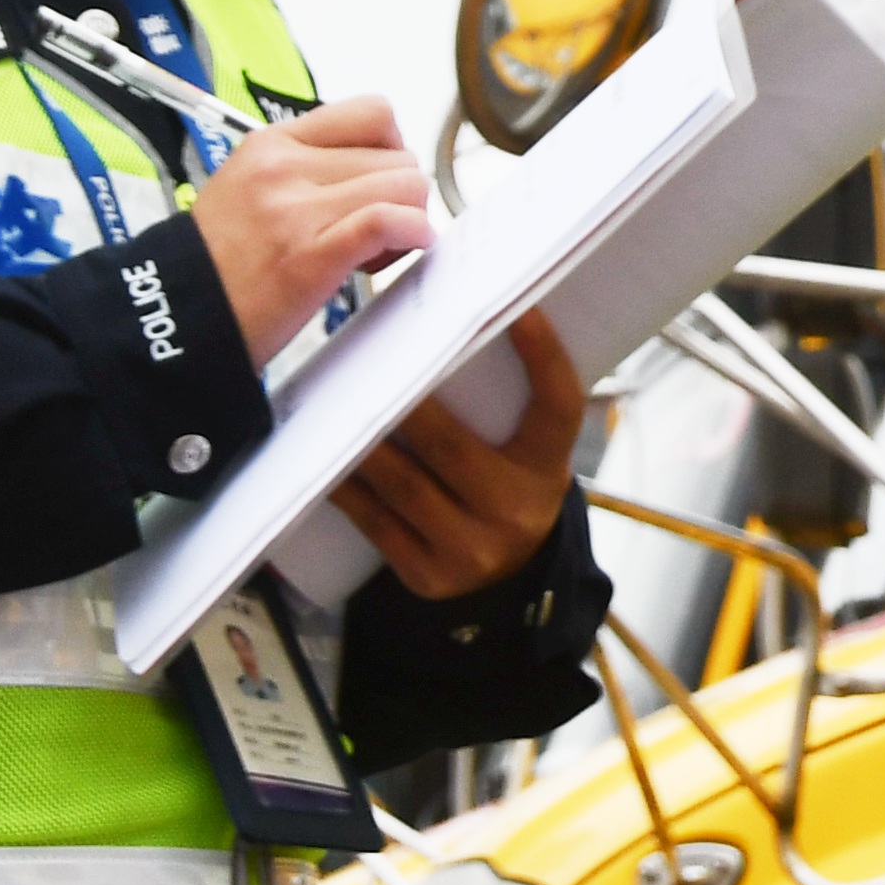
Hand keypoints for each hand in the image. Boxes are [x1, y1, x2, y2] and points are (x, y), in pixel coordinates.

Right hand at [183, 94, 432, 367]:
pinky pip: (387, 221)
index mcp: (271, 143)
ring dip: (408, 218)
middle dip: (401, 194)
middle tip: (377, 230)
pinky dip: (412, 233)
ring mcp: (296, 210)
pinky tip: (405, 248)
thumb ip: (308, 166)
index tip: (380, 180)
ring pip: (405, 186)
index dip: (393, 148)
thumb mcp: (250, 185)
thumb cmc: (219, 261)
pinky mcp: (310, 256)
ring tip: (375, 250)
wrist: (175, 316)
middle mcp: (284, 168)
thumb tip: (376, 165)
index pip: (372, 113)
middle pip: (397, 156)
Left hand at [335, 312, 586, 601]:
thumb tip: (446, 328)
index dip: (542, 354)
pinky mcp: (431, 577)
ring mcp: (472, 550)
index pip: (557, 403)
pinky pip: (378, 526)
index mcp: (548, 466)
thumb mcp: (526, 451)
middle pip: (452, 448)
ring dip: (362, 447)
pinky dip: (349, 492)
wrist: (512, 575)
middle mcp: (517, 510)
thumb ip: (503, 405)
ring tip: (331, 410)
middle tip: (369, 367)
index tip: (519, 308)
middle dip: (405, 407)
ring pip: (404, 489)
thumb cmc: (509, 486)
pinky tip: (326, 466)